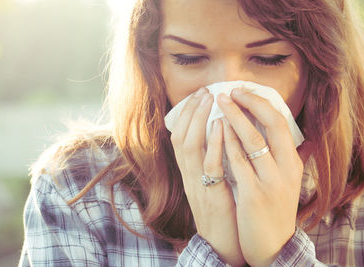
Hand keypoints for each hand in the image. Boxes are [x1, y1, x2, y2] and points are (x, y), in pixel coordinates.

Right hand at [170, 87, 244, 265]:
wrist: (222, 243)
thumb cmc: (223, 210)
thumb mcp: (212, 182)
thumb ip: (212, 160)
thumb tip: (220, 135)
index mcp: (189, 172)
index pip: (180, 137)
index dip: (186, 115)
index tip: (198, 96)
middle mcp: (188, 175)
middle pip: (181, 137)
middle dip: (191, 111)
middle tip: (203, 91)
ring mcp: (197, 185)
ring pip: (190, 146)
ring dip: (199, 120)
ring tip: (210, 99)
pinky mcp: (211, 194)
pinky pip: (209, 165)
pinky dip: (213, 143)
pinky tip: (221, 126)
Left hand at [217, 88, 305, 266]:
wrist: (272, 245)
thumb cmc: (273, 208)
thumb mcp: (282, 181)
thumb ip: (278, 158)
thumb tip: (270, 133)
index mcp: (291, 163)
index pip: (280, 123)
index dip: (261, 103)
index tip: (243, 91)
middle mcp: (284, 169)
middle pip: (270, 125)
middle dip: (248, 103)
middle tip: (228, 90)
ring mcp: (269, 182)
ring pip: (253, 141)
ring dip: (234, 117)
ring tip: (219, 100)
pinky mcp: (253, 195)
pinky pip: (238, 164)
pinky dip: (227, 143)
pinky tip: (216, 129)